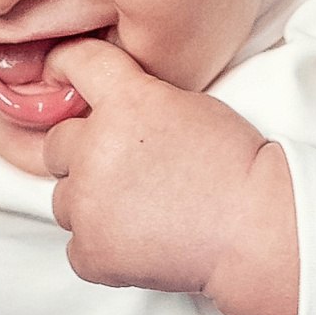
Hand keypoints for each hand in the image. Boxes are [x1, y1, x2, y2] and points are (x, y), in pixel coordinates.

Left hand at [40, 40, 299, 314]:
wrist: (259, 230)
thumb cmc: (236, 166)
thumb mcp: (187, 105)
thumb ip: (134, 100)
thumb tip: (95, 111)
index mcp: (125, 102)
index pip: (76, 62)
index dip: (67, 67)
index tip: (63, 75)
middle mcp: (96, 148)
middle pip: (56, 144)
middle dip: (84, 155)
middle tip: (129, 172)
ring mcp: (88, 204)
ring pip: (63, 199)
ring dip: (91, 203)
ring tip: (142, 210)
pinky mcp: (91, 251)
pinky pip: (78, 246)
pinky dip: (103, 247)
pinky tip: (142, 242)